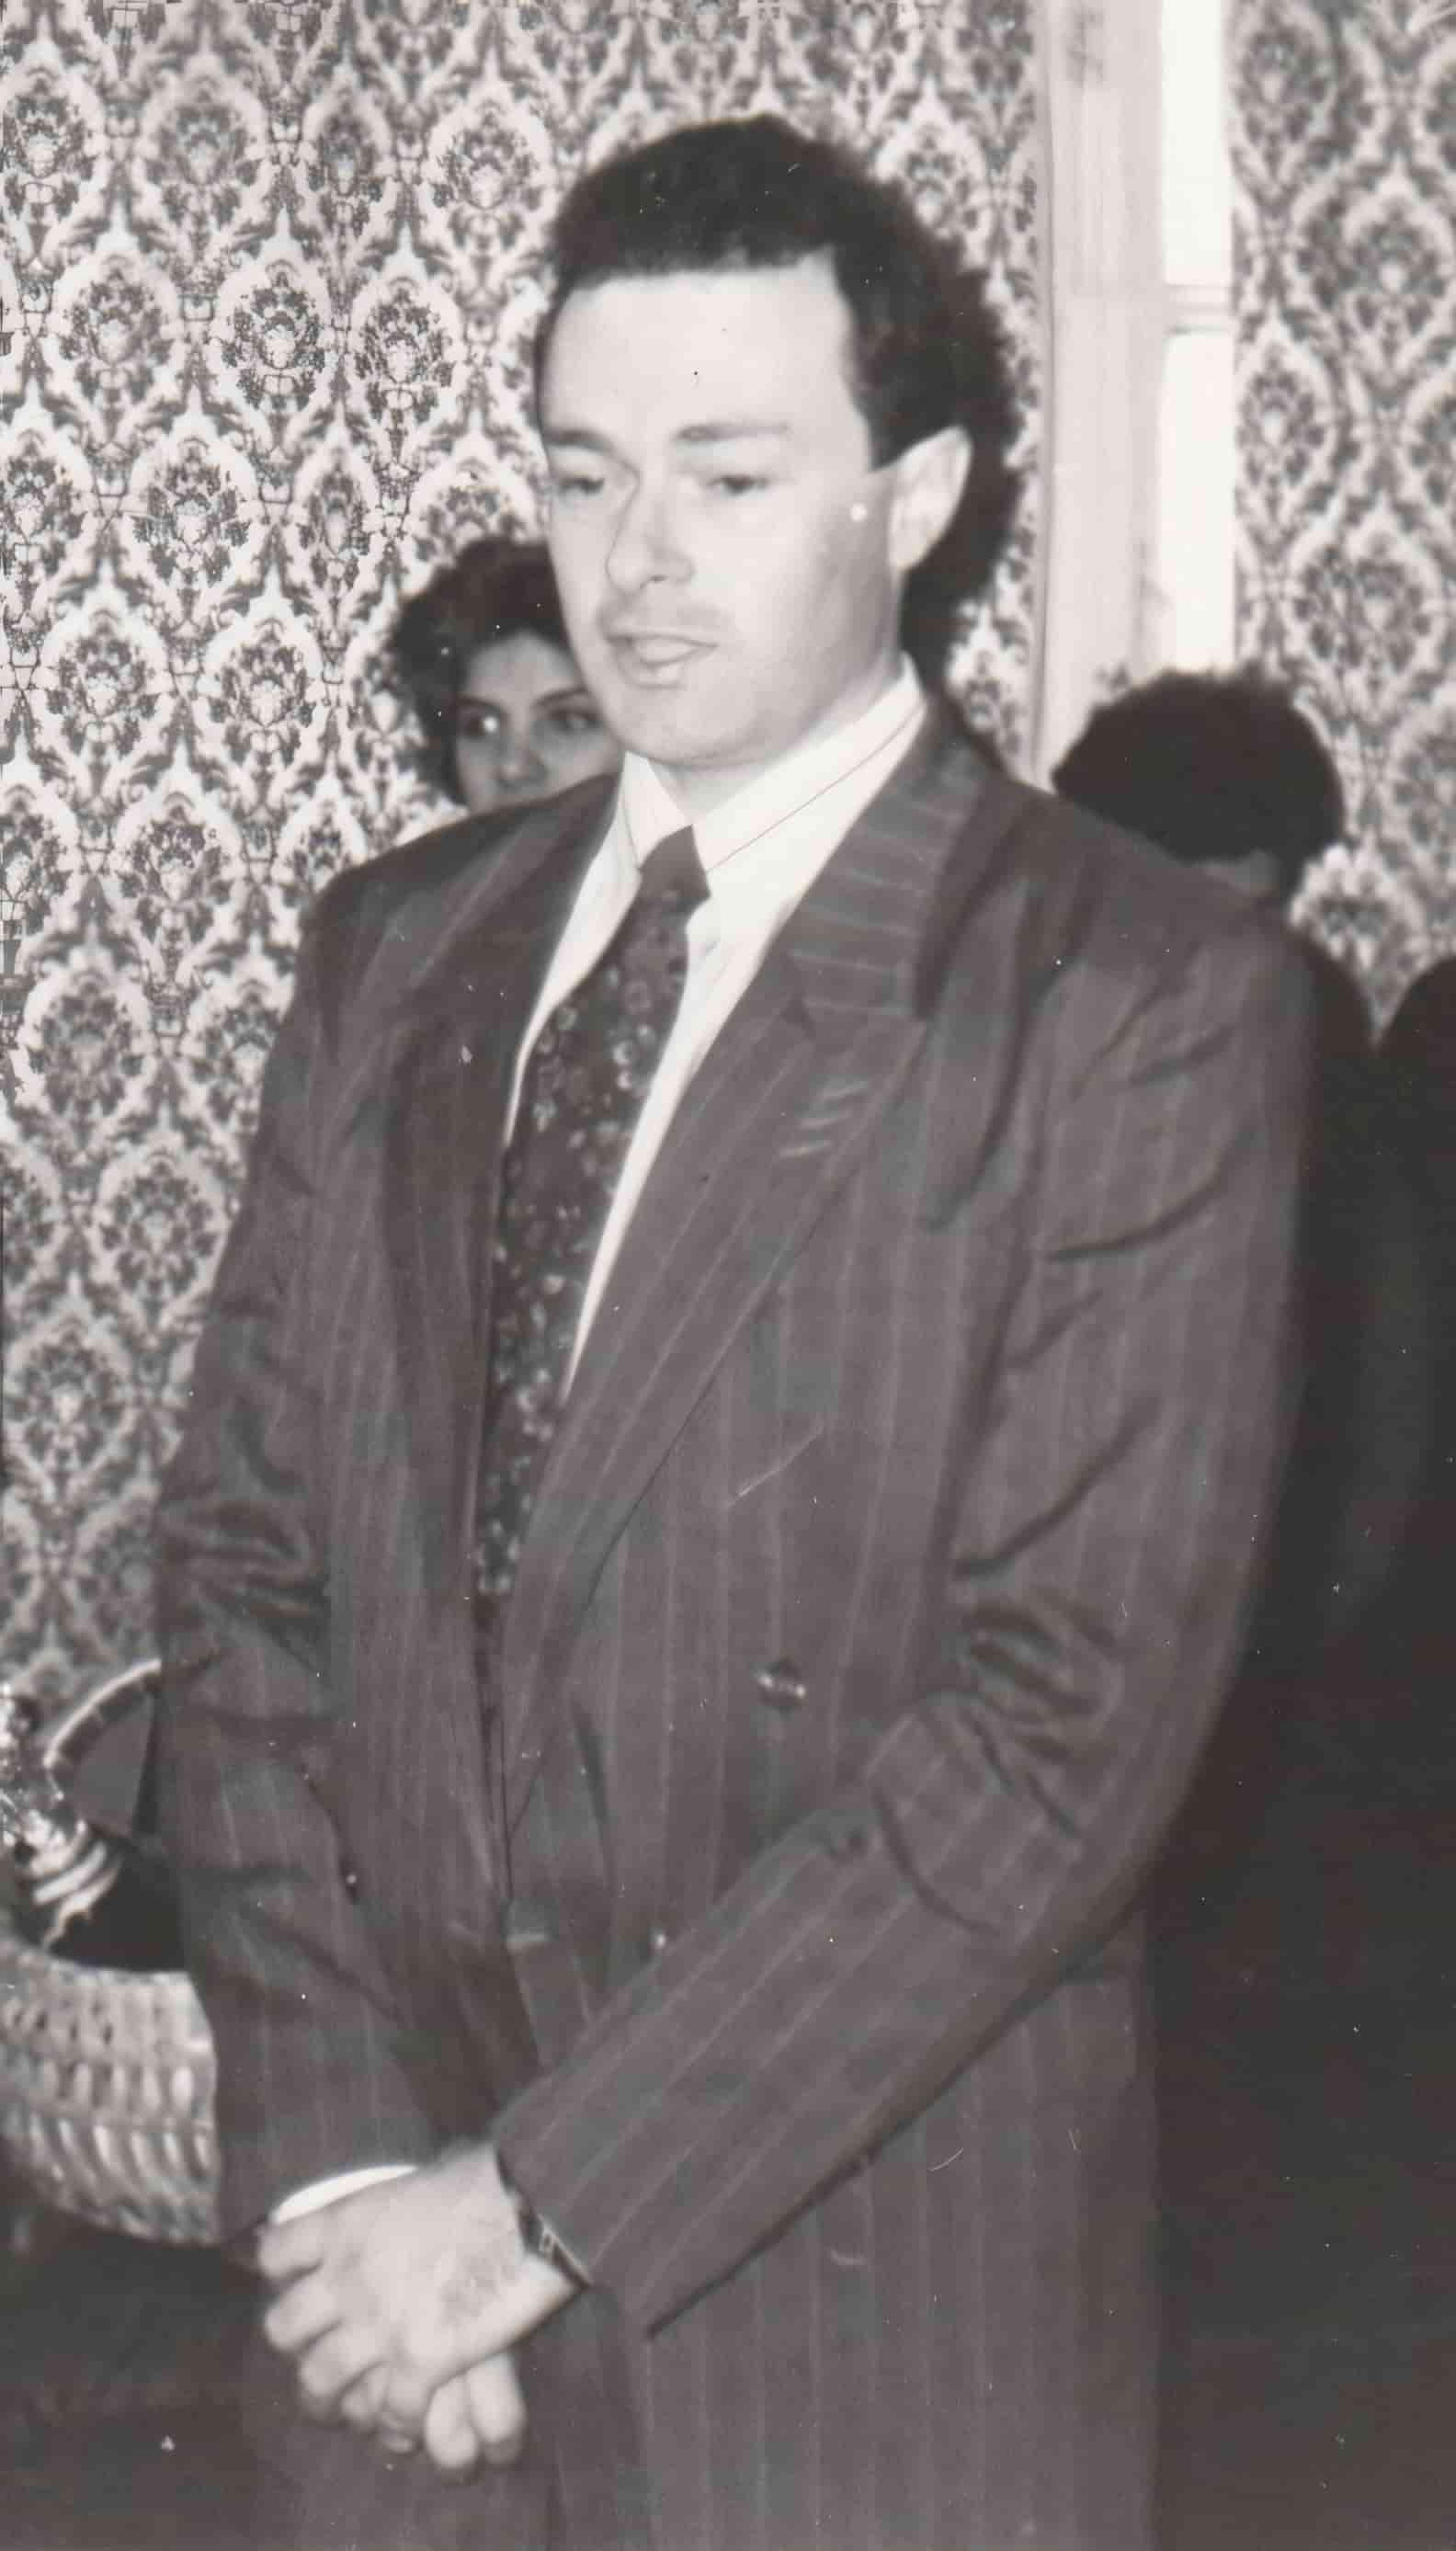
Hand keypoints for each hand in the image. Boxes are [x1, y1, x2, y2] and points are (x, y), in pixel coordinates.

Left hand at [257, 2143, 574, 2442]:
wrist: (530, 2205)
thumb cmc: (489, 2177)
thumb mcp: (423, 2176)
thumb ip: (400, 2201)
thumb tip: (417, 2196)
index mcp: (345, 2223)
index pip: (276, 2255)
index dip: (284, 2276)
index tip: (300, 2287)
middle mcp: (347, 2275)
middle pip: (284, 2329)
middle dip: (297, 2349)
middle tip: (319, 2360)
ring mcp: (378, 2323)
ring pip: (319, 2381)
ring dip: (330, 2400)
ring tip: (348, 2411)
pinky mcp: (421, 2361)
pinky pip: (389, 2410)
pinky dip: (397, 2422)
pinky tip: (411, 2419)